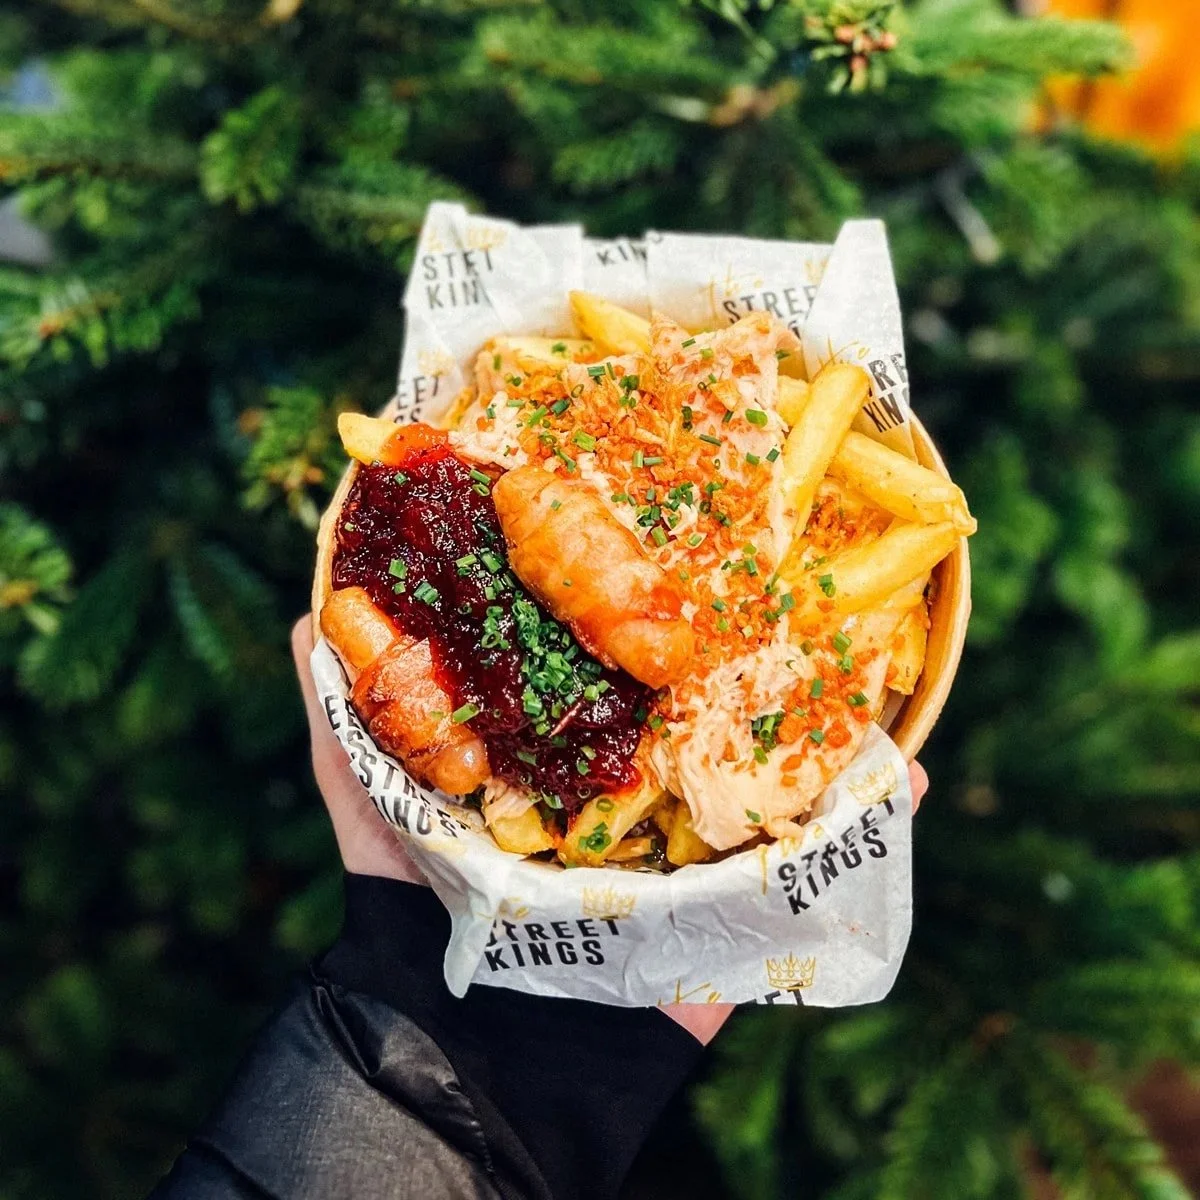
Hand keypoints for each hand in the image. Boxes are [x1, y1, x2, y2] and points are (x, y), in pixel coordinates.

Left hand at [292, 617, 929, 1043]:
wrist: (473, 1051)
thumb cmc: (413, 902)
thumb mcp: (367, 793)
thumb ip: (342, 707)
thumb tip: (303, 612)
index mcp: (565, 742)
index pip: (614, 657)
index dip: (645, 601)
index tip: (681, 528)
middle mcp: (634, 780)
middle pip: (702, 702)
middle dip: (755, 647)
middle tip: (803, 575)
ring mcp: (690, 840)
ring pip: (768, 767)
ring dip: (826, 723)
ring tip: (874, 659)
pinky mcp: (730, 909)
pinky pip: (812, 865)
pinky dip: (867, 827)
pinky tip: (905, 779)